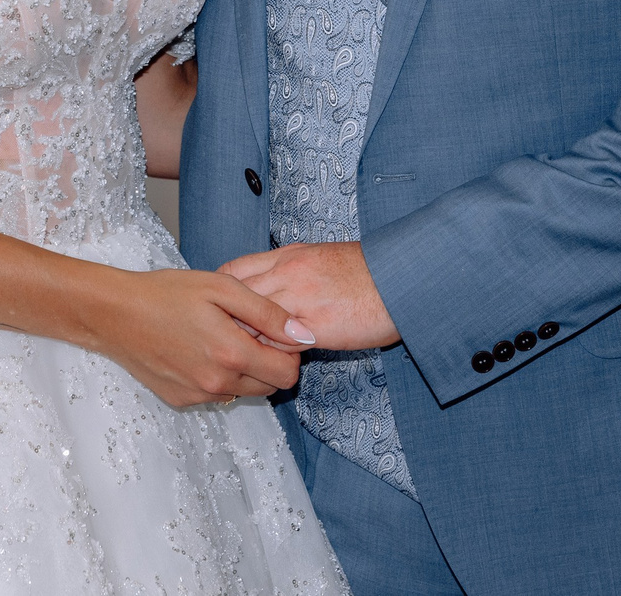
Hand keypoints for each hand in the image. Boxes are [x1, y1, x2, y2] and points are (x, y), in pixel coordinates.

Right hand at [80, 268, 312, 407]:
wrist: (114, 314)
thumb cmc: (167, 292)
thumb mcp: (221, 288)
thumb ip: (267, 313)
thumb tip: (304, 335)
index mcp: (232, 353)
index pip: (288, 373)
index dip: (289, 351)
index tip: (274, 330)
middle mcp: (219, 382)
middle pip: (270, 387)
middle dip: (269, 361)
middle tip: (247, 331)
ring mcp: (199, 395)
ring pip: (244, 391)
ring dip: (244, 369)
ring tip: (220, 337)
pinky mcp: (182, 400)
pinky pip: (217, 394)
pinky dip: (219, 376)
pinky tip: (198, 349)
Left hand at [218, 242, 397, 350]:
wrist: (401, 279)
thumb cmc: (366, 271)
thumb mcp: (319, 256)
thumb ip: (290, 269)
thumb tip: (268, 283)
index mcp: (287, 255)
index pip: (233, 271)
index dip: (221, 295)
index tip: (219, 312)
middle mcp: (288, 273)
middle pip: (235, 300)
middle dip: (226, 322)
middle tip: (224, 340)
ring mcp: (301, 300)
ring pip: (252, 324)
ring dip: (247, 342)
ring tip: (246, 356)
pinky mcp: (317, 328)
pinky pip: (279, 345)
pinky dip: (273, 356)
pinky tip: (274, 364)